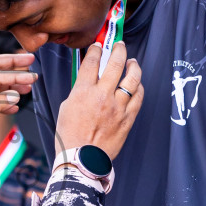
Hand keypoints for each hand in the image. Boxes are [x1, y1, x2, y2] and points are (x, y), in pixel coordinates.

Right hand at [53, 42, 143, 158]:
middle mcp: (102, 96)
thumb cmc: (70, 136)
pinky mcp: (128, 118)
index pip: (92, 62)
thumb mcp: (67, 107)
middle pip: (115, 64)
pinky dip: (139, 87)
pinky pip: (138, 97)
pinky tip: (137, 84)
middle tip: (119, 45)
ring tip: (132, 62)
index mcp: (83, 92)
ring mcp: (118, 107)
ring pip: (132, 79)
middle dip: (118, 50)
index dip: (96, 50)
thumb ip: (79, 91)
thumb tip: (89, 80)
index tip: (98, 46)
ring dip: (133, 66)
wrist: (82, 159)